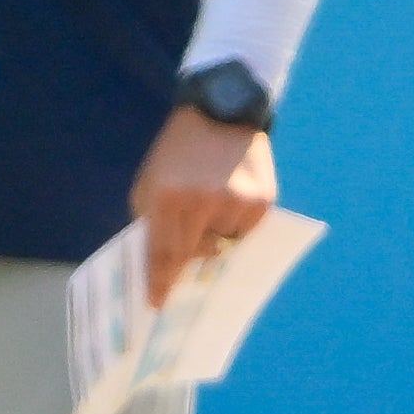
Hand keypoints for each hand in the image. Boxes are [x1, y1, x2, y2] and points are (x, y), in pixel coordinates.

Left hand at [131, 107, 276, 308]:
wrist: (220, 110)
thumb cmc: (177, 151)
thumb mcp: (150, 180)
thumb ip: (151, 220)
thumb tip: (160, 263)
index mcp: (168, 197)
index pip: (162, 253)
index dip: (160, 282)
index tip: (157, 303)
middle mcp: (203, 203)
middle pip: (193, 255)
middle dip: (186, 263)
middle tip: (181, 270)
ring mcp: (236, 204)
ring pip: (221, 245)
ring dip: (212, 238)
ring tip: (208, 210)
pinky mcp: (262, 202)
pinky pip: (244, 233)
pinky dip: (234, 227)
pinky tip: (229, 202)